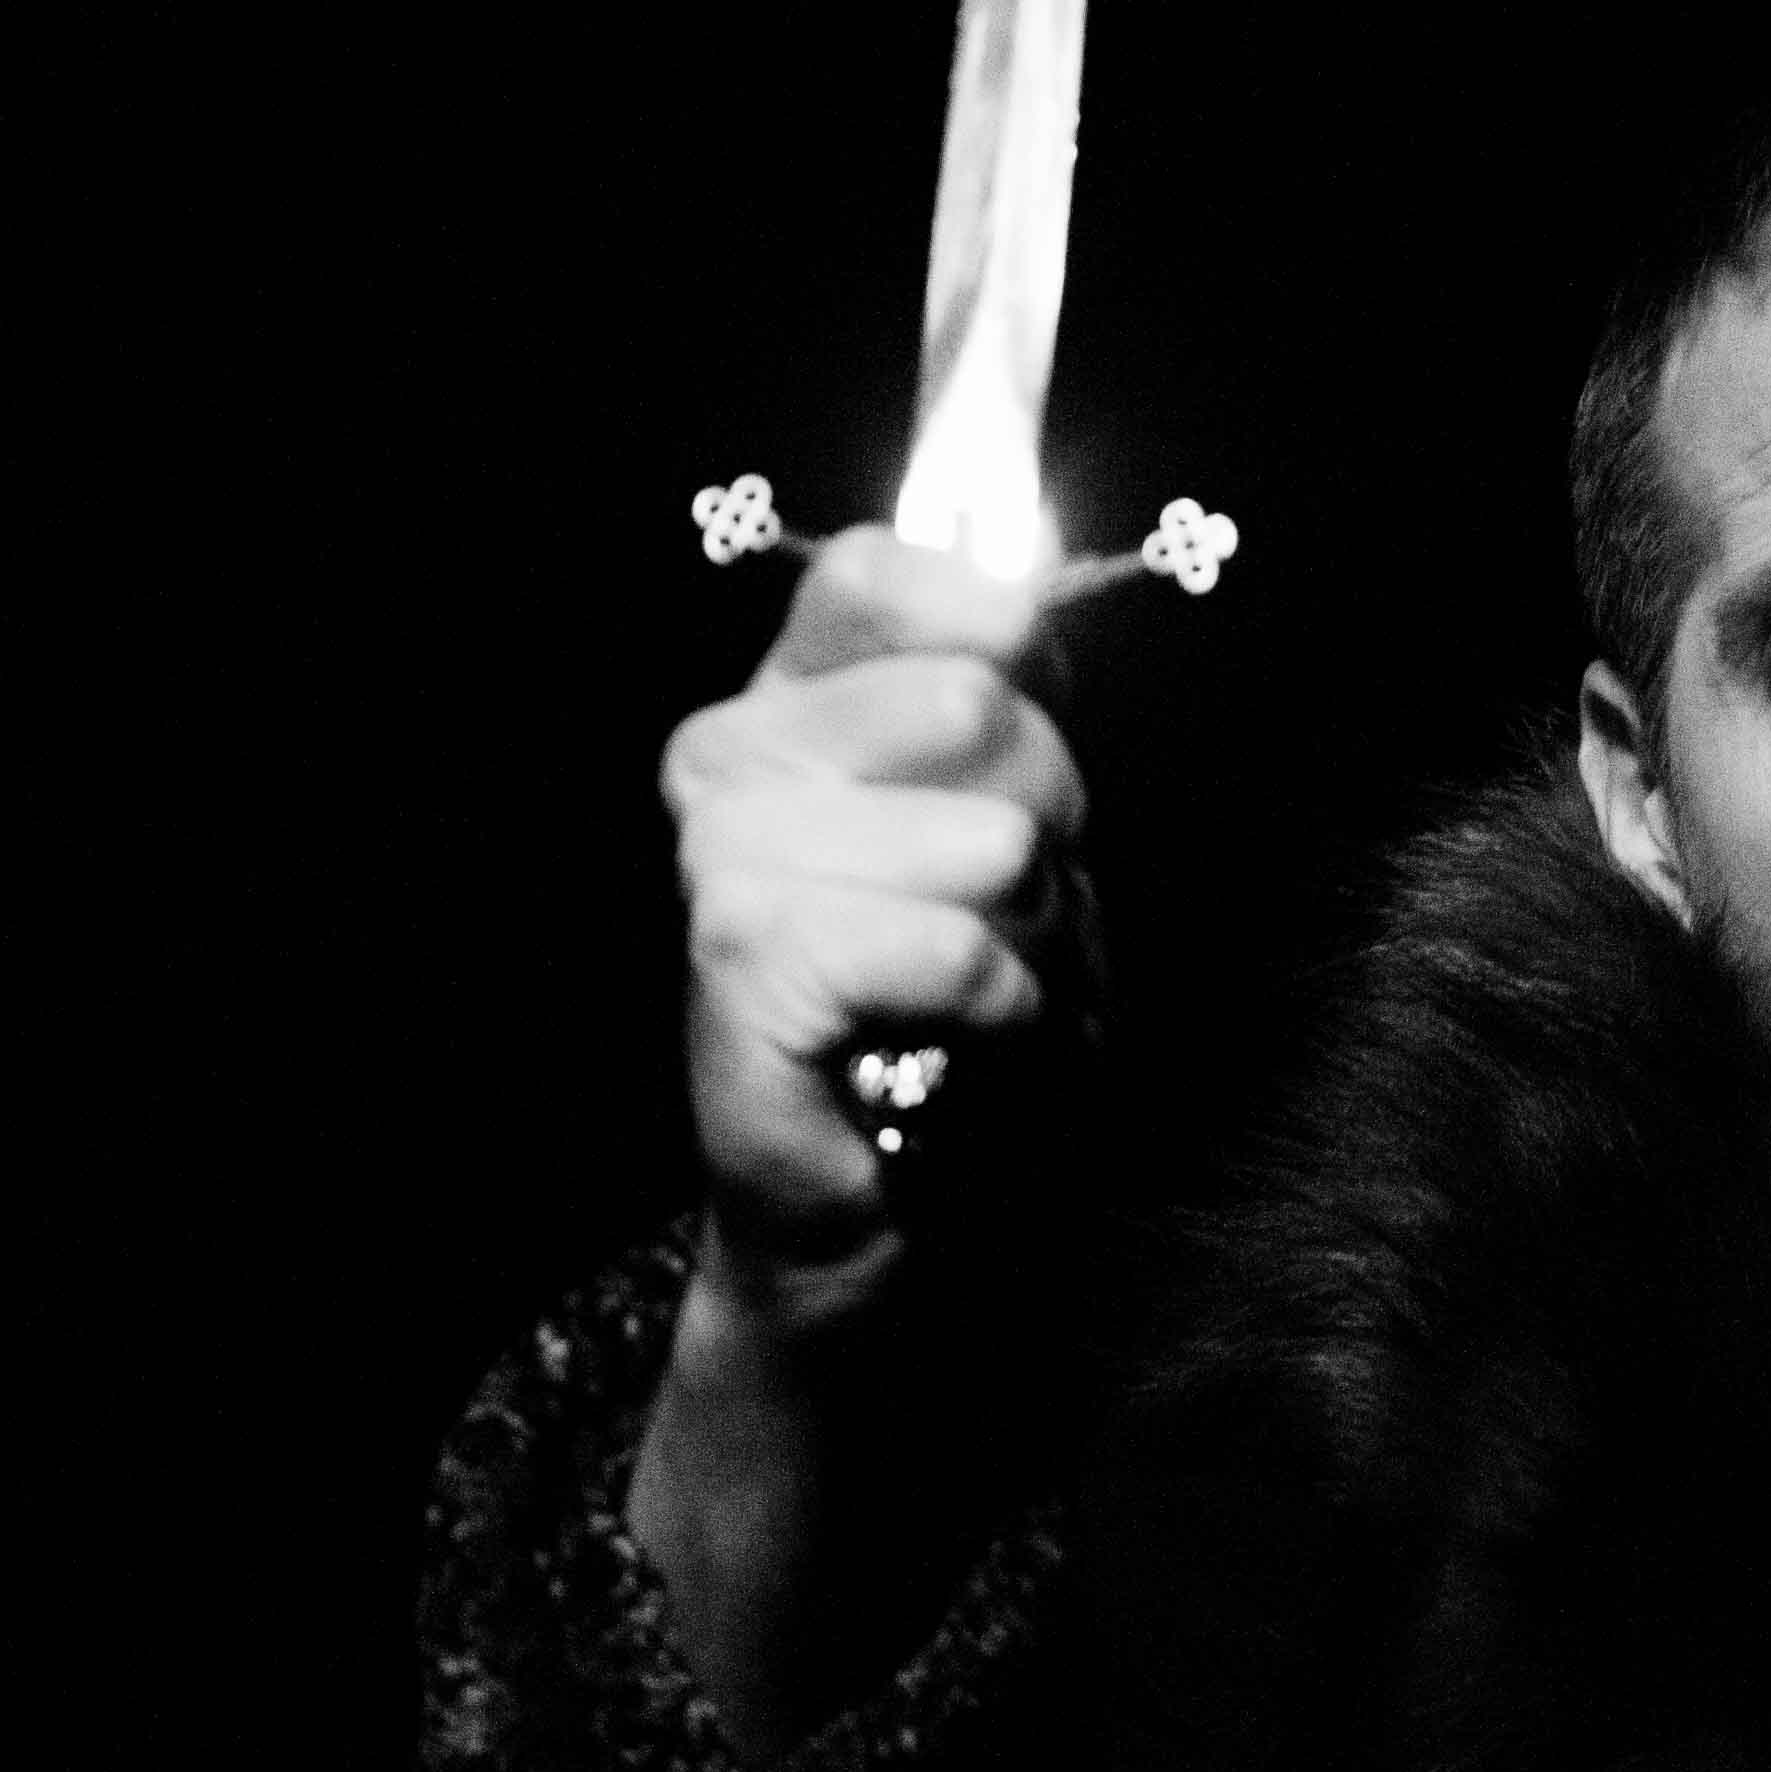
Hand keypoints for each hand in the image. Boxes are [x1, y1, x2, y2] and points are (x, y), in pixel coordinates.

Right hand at [663, 527, 1086, 1325]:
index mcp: (784, 699)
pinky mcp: (746, 965)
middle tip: (1003, 911)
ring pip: (992, 842)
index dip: (1001, 638)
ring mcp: (722, 860)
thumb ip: (1008, 681)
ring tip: (981, 994)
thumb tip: (1022, 578)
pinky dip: (1006, 1015)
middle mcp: (727, 760)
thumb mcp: (1011, 806)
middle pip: (978, 704)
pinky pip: (960, 950)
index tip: (1019, 733)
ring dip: (1036, 938)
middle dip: (1048, 821)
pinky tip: (956, 1048)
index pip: (884, 573)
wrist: (899, 1199)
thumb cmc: (963, 997)